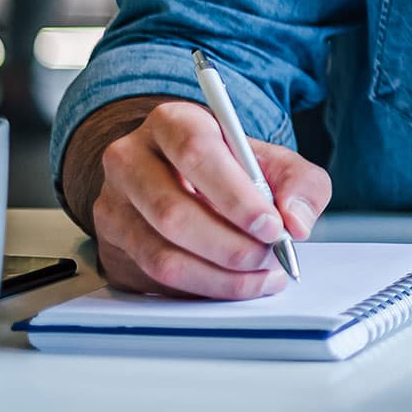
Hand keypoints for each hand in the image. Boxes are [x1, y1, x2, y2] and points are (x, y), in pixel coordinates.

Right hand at [76, 98, 330, 299]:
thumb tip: (296, 221)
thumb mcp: (274, 161)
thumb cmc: (233, 167)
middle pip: (172, 212)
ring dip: (219, 275)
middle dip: (230, 246)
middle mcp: (130, 159)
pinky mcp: (112, 246)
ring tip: (261, 274)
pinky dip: (203, 289)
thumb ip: (300, 183)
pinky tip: (235, 283)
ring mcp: (113, 206)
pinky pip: (155, 280)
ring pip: (161, 254)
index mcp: (172, 122)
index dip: (235, 196)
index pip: (195, 152)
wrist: (186, 178)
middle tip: (269, 257)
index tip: (272, 225)